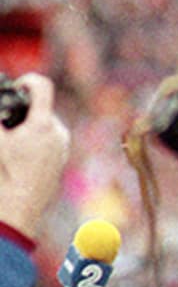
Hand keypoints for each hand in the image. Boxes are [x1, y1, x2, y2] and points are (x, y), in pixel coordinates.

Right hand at [0, 73, 69, 237]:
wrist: (21, 206)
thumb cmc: (5, 173)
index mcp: (43, 123)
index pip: (42, 85)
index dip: (27, 80)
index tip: (16, 86)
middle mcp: (58, 131)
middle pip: (41, 107)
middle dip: (22, 110)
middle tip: (7, 122)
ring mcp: (62, 144)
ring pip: (44, 123)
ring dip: (28, 125)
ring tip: (12, 143)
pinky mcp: (62, 156)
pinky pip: (49, 138)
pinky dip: (35, 139)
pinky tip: (22, 153)